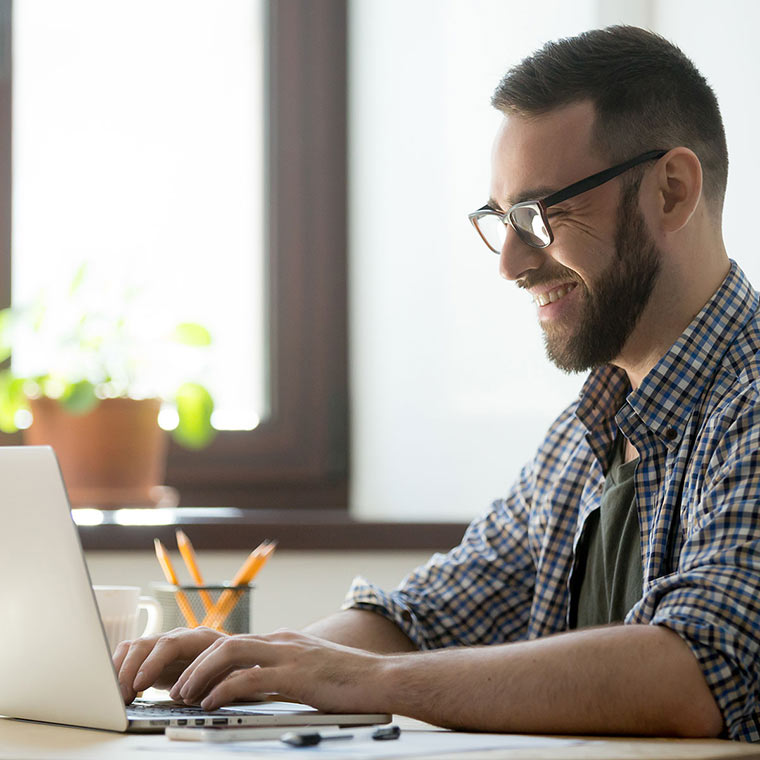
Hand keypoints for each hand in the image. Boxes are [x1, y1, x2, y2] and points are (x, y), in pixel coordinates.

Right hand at [113, 627, 226, 703]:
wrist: (235, 661)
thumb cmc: (234, 670)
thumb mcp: (231, 676)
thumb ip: (214, 683)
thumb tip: (190, 695)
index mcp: (200, 639)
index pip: (170, 644)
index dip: (152, 663)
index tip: (140, 684)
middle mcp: (180, 637)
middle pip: (146, 644)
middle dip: (130, 670)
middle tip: (123, 696)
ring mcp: (165, 644)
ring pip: (135, 648)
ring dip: (121, 671)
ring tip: (118, 696)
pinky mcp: (155, 655)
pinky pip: (130, 655)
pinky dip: (119, 670)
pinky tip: (116, 688)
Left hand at [168, 629, 386, 712]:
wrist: (382, 679)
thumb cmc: (350, 682)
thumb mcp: (311, 673)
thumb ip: (286, 675)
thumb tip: (260, 692)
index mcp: (285, 641)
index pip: (235, 644)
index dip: (207, 660)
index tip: (189, 680)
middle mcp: (282, 641)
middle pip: (225, 642)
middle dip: (195, 665)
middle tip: (177, 688)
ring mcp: (289, 654)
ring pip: (231, 652)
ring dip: (202, 674)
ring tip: (186, 695)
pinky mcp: (295, 674)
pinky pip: (249, 677)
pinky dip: (224, 689)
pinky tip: (211, 703)